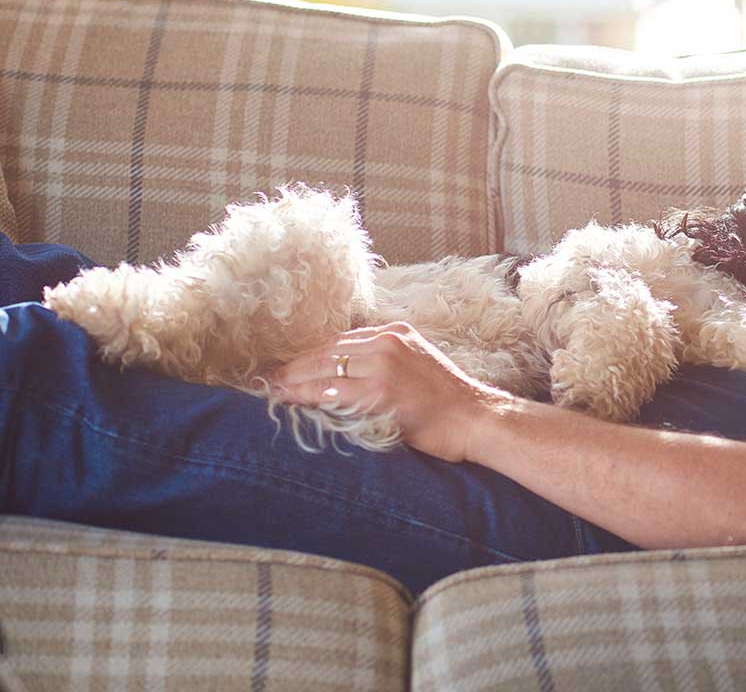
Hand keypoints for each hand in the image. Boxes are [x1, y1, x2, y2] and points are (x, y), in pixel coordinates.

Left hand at [270, 321, 509, 462]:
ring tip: (270, 392)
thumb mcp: (417, 365)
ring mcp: (383, 363)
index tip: (286, 368)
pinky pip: (332, 390)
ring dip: (293, 382)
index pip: (339, 341)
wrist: (474, 418)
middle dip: (293, 367)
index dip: (309, 356)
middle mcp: (387, 341)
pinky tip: (290, 402)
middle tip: (265, 380)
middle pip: (326, 351)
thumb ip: (385, 363)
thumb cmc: (448, 402)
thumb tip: (348, 376)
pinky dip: (307, 396)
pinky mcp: (379, 389)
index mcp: (395, 333)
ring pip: (324, 369)